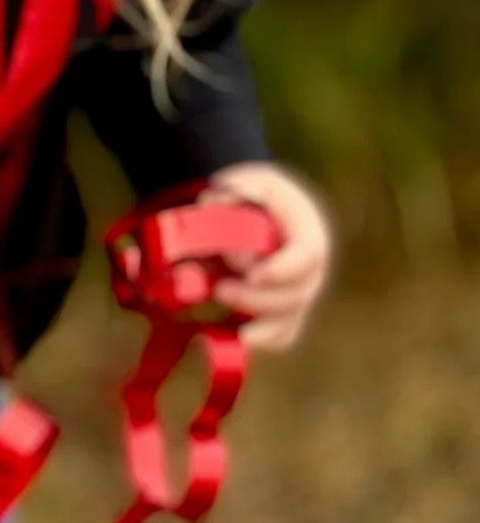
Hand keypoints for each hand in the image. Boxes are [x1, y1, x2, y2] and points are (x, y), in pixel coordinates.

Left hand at [195, 161, 333, 351]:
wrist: (257, 208)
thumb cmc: (254, 194)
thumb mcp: (245, 181)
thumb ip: (230, 194)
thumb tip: (212, 208)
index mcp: (308, 232)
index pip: (308, 256)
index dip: (283, 271)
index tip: (253, 275)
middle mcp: (311, 269)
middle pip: (296, 296)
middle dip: (256, 299)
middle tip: (221, 290)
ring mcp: (300, 294)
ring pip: (289, 321)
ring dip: (256, 324)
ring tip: (222, 308)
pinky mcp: (285, 313)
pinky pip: (282, 336)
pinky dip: (260, 340)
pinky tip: (232, 336)